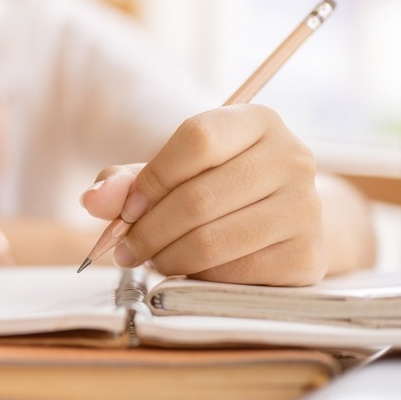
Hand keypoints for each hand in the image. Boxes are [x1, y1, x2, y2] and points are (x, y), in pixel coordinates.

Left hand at [80, 104, 327, 285]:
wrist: (284, 221)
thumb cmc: (218, 188)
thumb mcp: (173, 172)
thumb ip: (128, 182)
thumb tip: (93, 199)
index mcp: (257, 122)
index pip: (196, 140)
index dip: (151, 180)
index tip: (127, 210)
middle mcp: (292, 158)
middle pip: (197, 198)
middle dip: (146, 232)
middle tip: (123, 250)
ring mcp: (306, 208)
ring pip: (210, 242)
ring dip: (165, 258)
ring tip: (151, 260)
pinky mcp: (307, 256)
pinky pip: (232, 274)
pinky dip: (197, 277)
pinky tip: (188, 270)